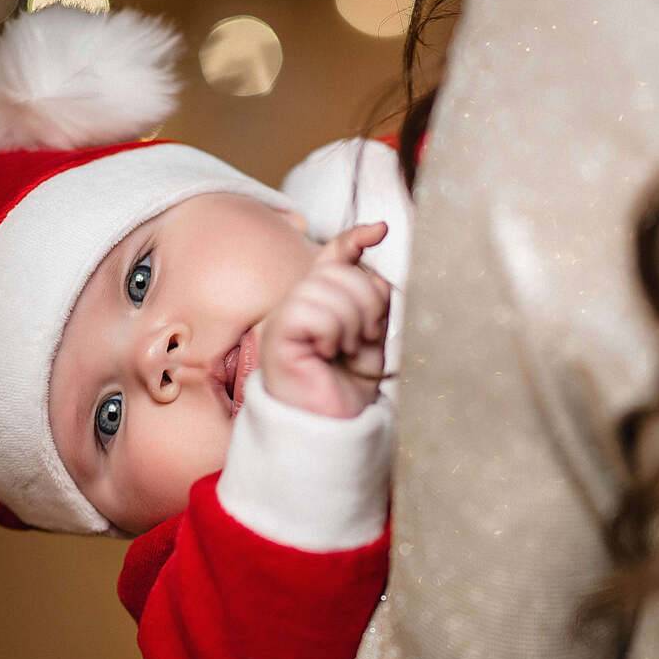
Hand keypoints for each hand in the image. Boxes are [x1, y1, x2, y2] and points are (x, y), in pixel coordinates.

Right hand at [259, 222, 391, 418]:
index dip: (355, 237)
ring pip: (325, 288)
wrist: (330, 427)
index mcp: (319, 301)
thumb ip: (372, 295)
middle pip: (339, 271)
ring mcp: (284, 318)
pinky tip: (328, 352)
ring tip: (345, 350)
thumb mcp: (371, 334)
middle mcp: (298, 304)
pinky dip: (330, 331)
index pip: (335, 255)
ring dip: (350, 322)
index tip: (380, 230)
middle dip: (366, 303)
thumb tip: (374, 249)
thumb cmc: (346, 388)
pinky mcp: (278, 336)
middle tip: (362, 339)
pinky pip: (310, 311)